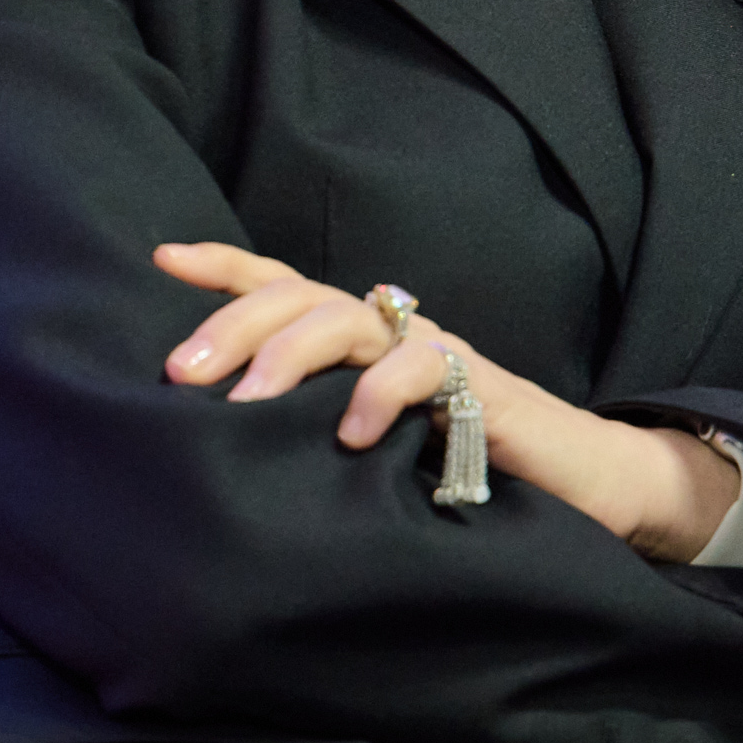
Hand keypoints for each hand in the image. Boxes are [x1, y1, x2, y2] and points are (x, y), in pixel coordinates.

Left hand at [153, 242, 741, 560]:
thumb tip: (215, 455)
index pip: (283, 285)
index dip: (225, 268)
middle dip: (233, 324)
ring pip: (349, 318)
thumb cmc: (462, 469)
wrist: (580, 485)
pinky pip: (423, 368)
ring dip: (289, 355)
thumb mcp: (369, 449)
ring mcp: (437, 352)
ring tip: (244, 403)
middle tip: (179, 374)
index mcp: (359, 339)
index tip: (163, 258)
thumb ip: (313, 433)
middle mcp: (393, 330)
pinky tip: (349, 435)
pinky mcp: (481, 388)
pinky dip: (379, 394)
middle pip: (300, 295)